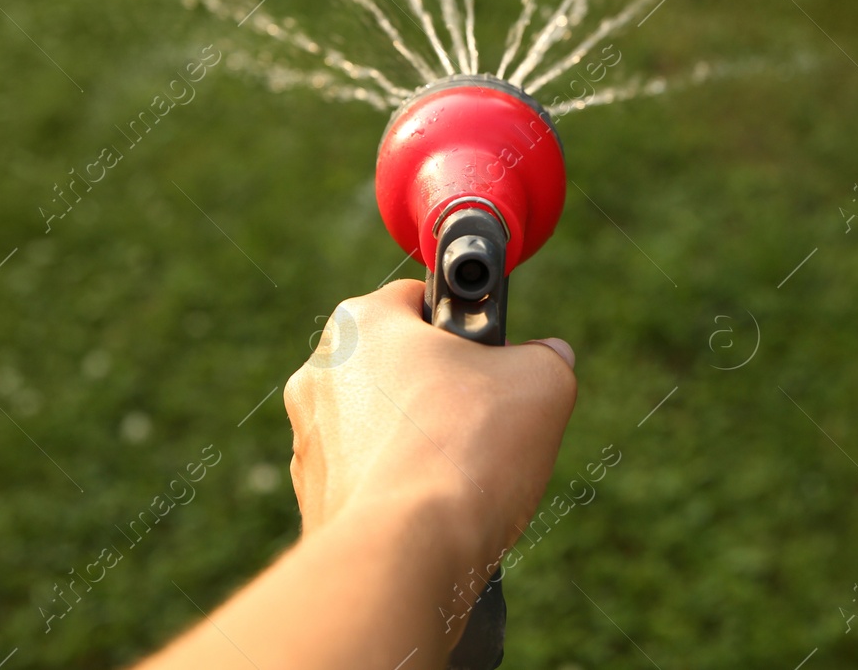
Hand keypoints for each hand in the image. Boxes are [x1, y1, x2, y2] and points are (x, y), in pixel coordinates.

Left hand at [284, 279, 577, 573]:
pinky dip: (402, 488)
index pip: (421, 301)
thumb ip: (546, 355)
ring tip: (466, 472)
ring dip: (421, 440)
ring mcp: (310, 439)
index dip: (468, 329)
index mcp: (362, 323)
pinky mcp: (313, 497)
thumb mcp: (541, 380)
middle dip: (445, 389)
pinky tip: (435, 509)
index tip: (494, 359)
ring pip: (384, 425)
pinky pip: (371, 478)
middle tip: (489, 419)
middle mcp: (320, 373)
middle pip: (401, 366)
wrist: (405, 555)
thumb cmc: (465, 451)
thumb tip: (547, 357)